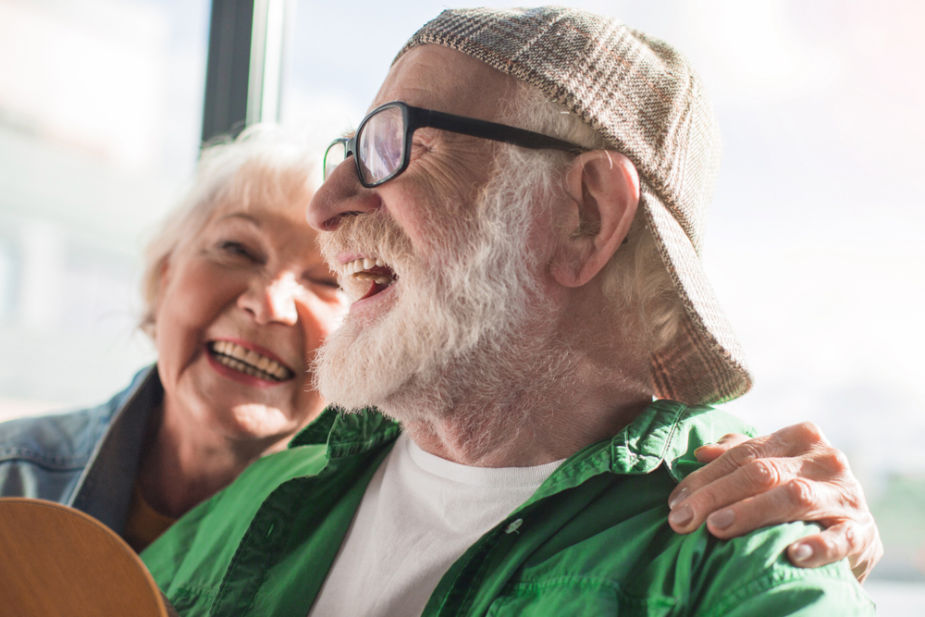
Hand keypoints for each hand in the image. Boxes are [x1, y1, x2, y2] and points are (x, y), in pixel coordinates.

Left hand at [666, 422, 882, 581]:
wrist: (854, 533)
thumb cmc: (802, 495)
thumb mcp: (773, 468)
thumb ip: (740, 455)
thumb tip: (701, 451)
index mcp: (799, 438)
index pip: (743, 455)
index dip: (704, 478)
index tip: (675, 503)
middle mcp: (824, 460)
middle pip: (760, 472)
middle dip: (715, 495)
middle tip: (683, 519)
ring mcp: (845, 496)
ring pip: (793, 496)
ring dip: (751, 512)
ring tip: (717, 528)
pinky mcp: (862, 533)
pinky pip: (840, 538)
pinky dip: (817, 546)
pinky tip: (794, 554)